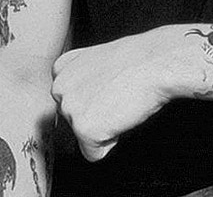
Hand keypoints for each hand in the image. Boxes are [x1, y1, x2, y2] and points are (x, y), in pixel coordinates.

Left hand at [51, 26, 180, 160]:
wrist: (153, 64)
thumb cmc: (137, 59)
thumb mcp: (98, 59)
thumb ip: (84, 78)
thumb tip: (89, 97)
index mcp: (62, 68)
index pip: (69, 99)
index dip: (93, 100)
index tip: (107, 90)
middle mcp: (59, 88)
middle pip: (74, 119)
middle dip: (96, 116)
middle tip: (117, 98)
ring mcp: (69, 109)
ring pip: (83, 136)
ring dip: (104, 128)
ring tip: (121, 104)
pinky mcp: (83, 130)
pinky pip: (93, 154)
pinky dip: (110, 143)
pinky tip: (121, 117)